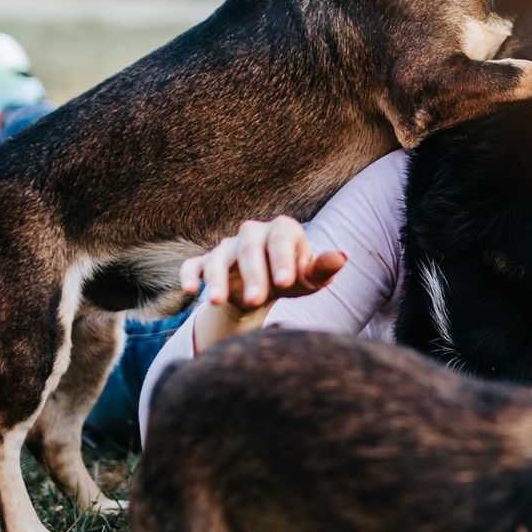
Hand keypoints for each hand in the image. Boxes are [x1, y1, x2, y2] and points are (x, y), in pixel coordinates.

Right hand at [180, 216, 346, 315]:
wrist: (265, 286)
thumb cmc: (293, 278)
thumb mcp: (310, 276)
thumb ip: (323, 267)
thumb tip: (342, 257)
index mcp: (282, 229)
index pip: (282, 239)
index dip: (283, 260)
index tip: (286, 283)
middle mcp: (252, 233)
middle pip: (250, 249)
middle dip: (253, 274)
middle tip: (257, 300)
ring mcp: (227, 247)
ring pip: (218, 258)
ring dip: (216, 279)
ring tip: (215, 302)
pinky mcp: (205, 262)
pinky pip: (193, 265)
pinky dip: (190, 275)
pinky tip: (190, 291)